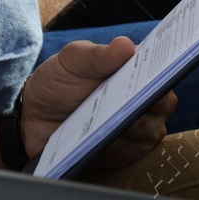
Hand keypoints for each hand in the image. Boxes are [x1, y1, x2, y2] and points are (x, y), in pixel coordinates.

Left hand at [21, 37, 175, 167]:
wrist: (35, 115)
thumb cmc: (59, 81)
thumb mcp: (72, 61)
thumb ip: (98, 55)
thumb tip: (126, 46)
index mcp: (137, 71)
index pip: (163, 72)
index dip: (162, 75)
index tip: (152, 78)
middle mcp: (145, 100)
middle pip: (162, 105)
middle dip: (144, 104)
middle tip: (124, 102)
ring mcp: (138, 129)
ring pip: (150, 132)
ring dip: (130, 128)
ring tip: (106, 122)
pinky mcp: (125, 153)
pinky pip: (132, 154)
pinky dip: (117, 148)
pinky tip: (99, 141)